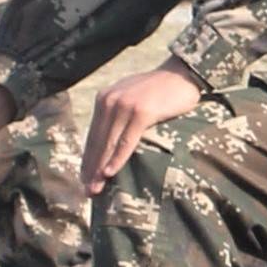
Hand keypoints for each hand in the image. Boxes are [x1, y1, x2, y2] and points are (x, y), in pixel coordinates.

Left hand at [81, 61, 203, 191]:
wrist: (182, 74)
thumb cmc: (160, 91)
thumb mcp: (131, 98)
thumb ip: (118, 115)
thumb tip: (109, 143)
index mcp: (104, 98)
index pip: (93, 135)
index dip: (88, 159)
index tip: (84, 180)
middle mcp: (110, 100)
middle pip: (98, 141)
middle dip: (91, 169)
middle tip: (87, 192)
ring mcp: (125, 105)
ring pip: (109, 143)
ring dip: (101, 169)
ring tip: (95, 189)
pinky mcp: (142, 112)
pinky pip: (127, 140)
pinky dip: (117, 158)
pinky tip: (110, 173)